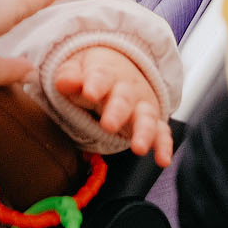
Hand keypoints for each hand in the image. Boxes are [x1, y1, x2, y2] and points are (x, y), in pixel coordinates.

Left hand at [54, 47, 173, 165]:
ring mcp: (141, 106)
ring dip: (144, 133)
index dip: (95, 84)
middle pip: (124, 99)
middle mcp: (127, 90)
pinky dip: (164, 146)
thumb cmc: (93, 75)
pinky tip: (163, 160)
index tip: (89, 93)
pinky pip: (161, 133)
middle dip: (118, 112)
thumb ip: (68, 77)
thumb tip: (64, 82)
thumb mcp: (76, 70)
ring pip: (146, 117)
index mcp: (105, 74)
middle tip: (108, 125)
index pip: (101, 76)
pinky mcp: (152, 122)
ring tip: (138, 148)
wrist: (120, 67)